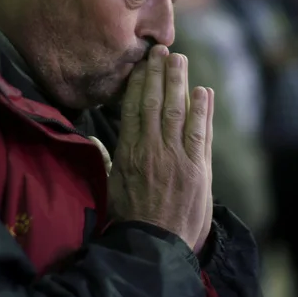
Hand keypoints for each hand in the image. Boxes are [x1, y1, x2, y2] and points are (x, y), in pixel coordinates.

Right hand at [109, 45, 212, 250]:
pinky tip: (203, 91)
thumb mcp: (110, 188)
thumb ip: (107, 160)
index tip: (141, 66)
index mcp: (128, 152)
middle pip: (154, 103)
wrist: (153, 246)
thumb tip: (94, 138)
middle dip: (158, 74)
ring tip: (180, 59)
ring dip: (179, 82)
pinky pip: (200, 133)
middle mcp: (151, 149)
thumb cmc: (129, 221)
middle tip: (161, 50)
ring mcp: (176, 157)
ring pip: (177, 111)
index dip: (138, 84)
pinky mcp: (197, 169)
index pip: (133, 109)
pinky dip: (202, 111)